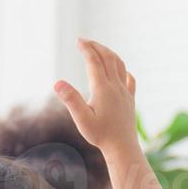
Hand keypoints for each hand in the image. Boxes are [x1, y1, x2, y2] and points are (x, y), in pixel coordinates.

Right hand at [53, 39, 140, 157]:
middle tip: (84, 41)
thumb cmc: (100, 135)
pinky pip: (129, 78)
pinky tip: (120, 71)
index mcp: (103, 88)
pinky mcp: (130, 99)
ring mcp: (125, 92)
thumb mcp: (81, 119)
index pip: (94, 61)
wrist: (122, 147)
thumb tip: (57, 83)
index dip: (86, 49)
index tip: (78, 41)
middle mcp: (116, 86)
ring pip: (119, 65)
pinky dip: (123, 69)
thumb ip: (70, 99)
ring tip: (99, 50)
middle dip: (96, 46)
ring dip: (109, 53)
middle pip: (108, 58)